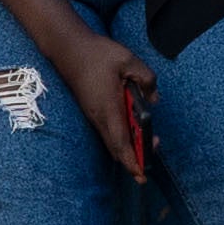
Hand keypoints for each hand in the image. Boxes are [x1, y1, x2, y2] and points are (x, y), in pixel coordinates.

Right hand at [56, 31, 156, 184]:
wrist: (69, 49)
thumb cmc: (97, 54)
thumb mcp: (128, 60)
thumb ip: (146, 79)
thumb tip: (154, 100)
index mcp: (108, 108)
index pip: (121, 142)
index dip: (132, 161)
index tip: (141, 175)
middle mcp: (99, 117)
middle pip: (117, 148)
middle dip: (134, 160)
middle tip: (150, 164)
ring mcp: (94, 115)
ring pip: (112, 141)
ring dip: (128, 149)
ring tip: (147, 146)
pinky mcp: (93, 110)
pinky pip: (108, 132)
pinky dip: (121, 138)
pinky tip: (132, 131)